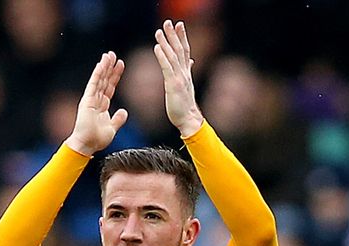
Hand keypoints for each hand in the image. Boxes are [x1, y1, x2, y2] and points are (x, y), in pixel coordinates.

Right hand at [66, 51, 128, 155]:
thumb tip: (124, 111)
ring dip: (104, 67)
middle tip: (114, 55)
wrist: (86, 145)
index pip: (110, 87)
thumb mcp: (112, 128)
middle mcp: (96, 100)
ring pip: (99, 80)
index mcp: (102, 106)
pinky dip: (97, 74)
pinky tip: (101, 64)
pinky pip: (93, 84)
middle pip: (105, 80)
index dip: (115, 76)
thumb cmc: (96, 139)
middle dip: (110, 68)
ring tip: (109, 55)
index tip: (121, 64)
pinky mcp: (87, 100)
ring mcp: (90, 99)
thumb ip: (118, 119)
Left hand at [154, 20, 203, 136]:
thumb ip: (187, 70)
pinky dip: (162, 56)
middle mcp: (184, 73)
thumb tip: (191, 60)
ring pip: (173, 56)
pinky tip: (157, 47)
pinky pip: (167, 68)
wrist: (188, 120)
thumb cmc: (185, 105)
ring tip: (159, 31)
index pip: (184, 51)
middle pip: (179, 50)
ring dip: (166, 42)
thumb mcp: (186, 85)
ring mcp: (179, 78)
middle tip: (168, 22)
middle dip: (174, 35)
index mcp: (185, 73)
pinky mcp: (173, 85)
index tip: (179, 25)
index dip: (182, 37)